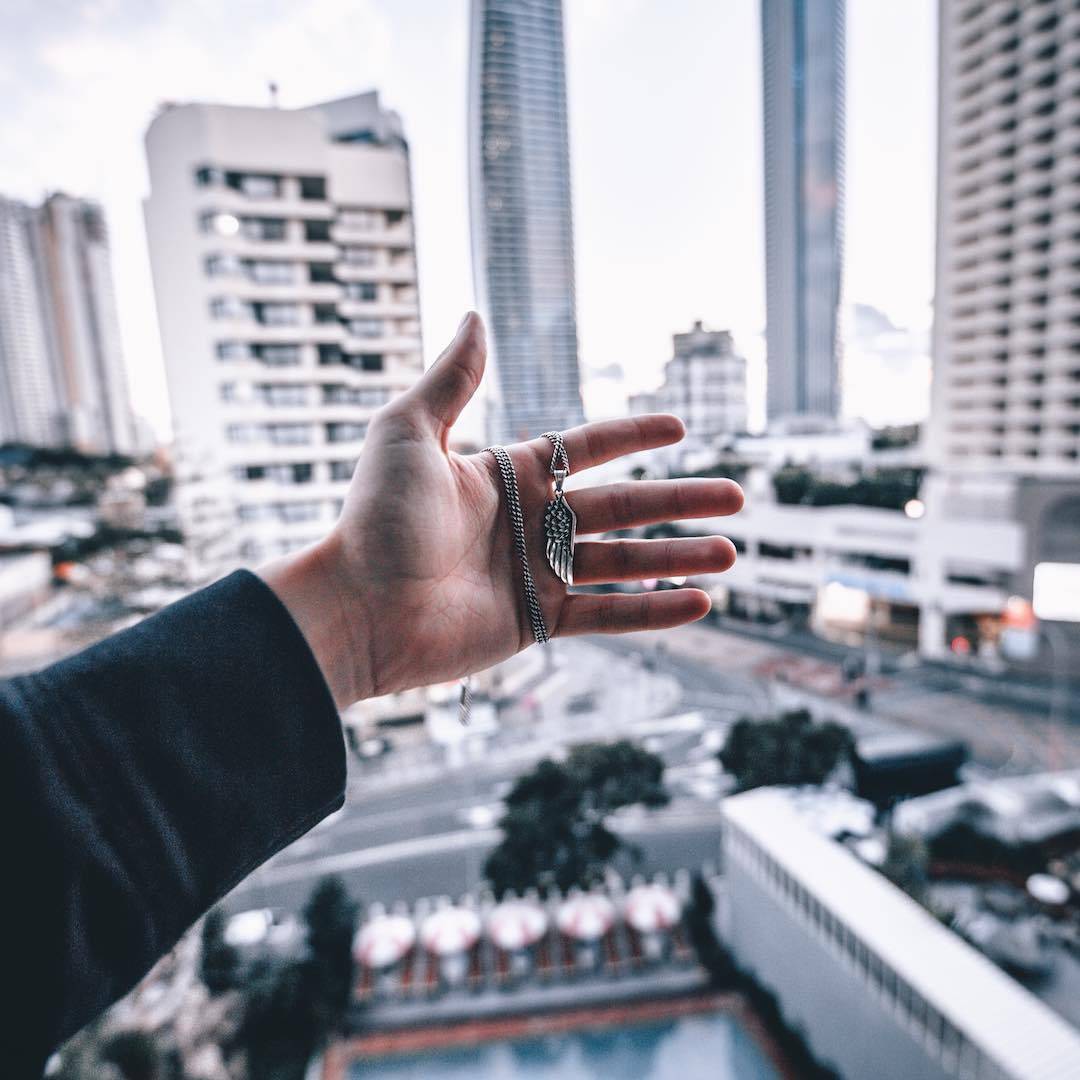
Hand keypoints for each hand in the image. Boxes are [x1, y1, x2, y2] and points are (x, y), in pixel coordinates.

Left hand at [260, 313, 743, 706]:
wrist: (358, 607)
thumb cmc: (377, 517)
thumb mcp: (408, 432)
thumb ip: (452, 378)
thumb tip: (475, 316)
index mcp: (508, 474)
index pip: (586, 448)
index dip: (633, 434)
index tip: (680, 425)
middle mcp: (529, 523)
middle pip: (622, 506)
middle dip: (680, 501)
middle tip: (735, 498)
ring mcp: (536, 575)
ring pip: (624, 563)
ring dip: (678, 557)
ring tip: (730, 554)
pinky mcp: (536, 623)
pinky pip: (606, 615)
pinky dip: (652, 611)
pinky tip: (698, 604)